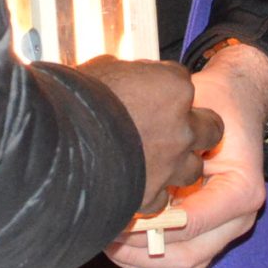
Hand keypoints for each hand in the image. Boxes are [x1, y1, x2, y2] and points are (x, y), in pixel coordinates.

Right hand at [80, 57, 223, 212]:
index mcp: (173, 86)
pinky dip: (150, 194)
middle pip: (211, 127)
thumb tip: (126, 76)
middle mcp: (182, 125)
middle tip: (174, 130)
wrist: (57, 141)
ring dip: (179, 166)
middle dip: (196, 129)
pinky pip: (162, 198)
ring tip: (156, 163)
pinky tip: (134, 187)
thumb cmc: (76, 97)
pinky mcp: (152, 193)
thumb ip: (127, 74)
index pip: (182, 80)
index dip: (165, 88)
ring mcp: (171, 163)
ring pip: (193, 169)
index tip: (148, 94)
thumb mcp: (104, 69)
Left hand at [105, 41, 267, 267]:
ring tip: (107, 241)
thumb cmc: (215, 103)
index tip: (114, 217)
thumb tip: (133, 175)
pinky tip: (122, 243)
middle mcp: (238, 218)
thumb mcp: (198, 114)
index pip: (190, 223)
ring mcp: (225, 231)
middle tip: (104, 234)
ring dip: (141, 263)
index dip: (146, 226)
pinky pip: (180, 264)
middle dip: (138, 252)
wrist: (236, 102)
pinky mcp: (210, 235)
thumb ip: (176, 144)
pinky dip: (150, 262)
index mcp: (242, 190)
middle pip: (186, 258)